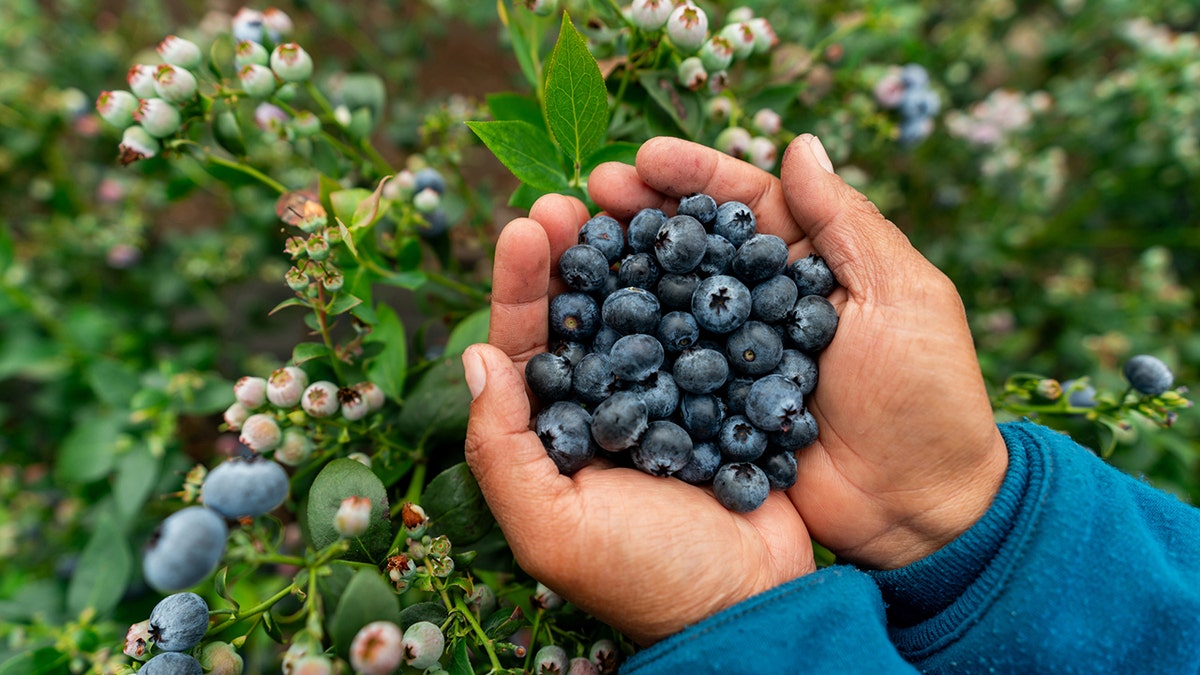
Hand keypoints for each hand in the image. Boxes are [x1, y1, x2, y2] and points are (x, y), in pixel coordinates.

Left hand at [462, 196, 814, 645]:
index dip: (521, 287)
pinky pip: (704, 327)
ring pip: (640, 309)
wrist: (753, 605)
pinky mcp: (721, 391)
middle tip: (568, 197)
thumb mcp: (553, 528)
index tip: (525, 225)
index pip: (525, 348)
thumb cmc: (646, 576)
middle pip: (580, 314)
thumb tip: (477, 357)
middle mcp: (603, 405)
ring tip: (626, 200)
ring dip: (630, 255)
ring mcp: (664, 394)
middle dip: (569, 253)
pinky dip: (696, 283)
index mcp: (553, 434)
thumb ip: (501, 449)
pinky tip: (695, 239)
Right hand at [589, 135, 1008, 568]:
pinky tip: (582, 322)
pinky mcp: (711, 410)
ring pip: (667, 299)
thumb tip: (800, 143)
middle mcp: (762, 302)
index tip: (643, 158)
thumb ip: (847, 223)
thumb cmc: (927, 397)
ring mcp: (731, 357)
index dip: (695, 176)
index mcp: (811, 262)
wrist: (917, 510)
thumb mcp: (902, 296)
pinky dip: (624, 345)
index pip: (746, 202)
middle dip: (643, 212)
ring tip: (570, 243)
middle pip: (694, 242)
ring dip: (620, 269)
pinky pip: (662, 370)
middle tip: (591, 193)